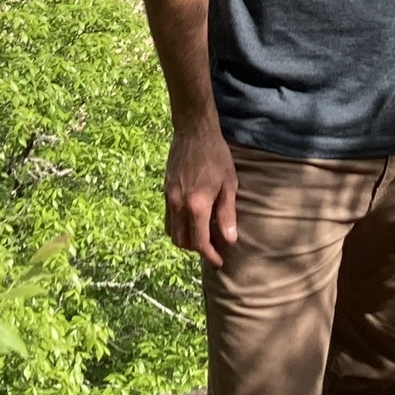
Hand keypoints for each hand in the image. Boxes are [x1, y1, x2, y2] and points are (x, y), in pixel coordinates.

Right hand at [164, 119, 238, 267]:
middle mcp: (178, 205)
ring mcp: (169, 198)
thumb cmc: (216, 156)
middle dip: (197, 250)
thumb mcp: (228, 184)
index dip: (210, 255)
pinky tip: (191, 220)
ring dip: (185, 240)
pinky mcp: (165, 191)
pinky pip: (168, 219)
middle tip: (212, 248)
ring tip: (201, 236)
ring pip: (171, 232)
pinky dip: (178, 227)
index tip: (219, 261)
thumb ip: (227, 214)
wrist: (193, 132)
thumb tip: (230, 240)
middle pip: (182, 242)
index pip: (200, 242)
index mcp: (196, 205)